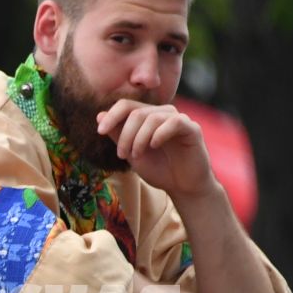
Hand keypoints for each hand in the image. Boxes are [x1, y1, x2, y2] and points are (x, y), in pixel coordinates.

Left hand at [97, 100, 213, 197]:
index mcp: (147, 117)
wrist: (183, 187)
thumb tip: (100, 115)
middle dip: (125, 135)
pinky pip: (174, 122)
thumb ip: (118, 135)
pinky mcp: (192, 129)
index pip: (126, 105)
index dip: (112, 115)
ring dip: (139, 138)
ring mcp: (178, 119)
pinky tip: (154, 145)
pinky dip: (160, 133)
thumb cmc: (159, 170)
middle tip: (122, 155)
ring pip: (152, 117)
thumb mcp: (132, 154)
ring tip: (137, 155)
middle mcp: (162, 114)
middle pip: (136, 112)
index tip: (100, 131)